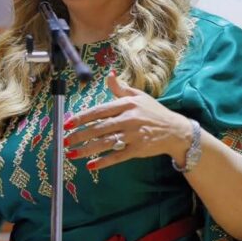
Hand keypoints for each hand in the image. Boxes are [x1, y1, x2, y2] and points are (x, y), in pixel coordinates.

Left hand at [63, 71, 191, 169]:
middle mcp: (129, 119)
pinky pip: (118, 156)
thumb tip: (108, 75)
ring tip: (72, 154)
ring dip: (87, 150)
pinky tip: (91, 165)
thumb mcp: (139, 96)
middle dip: (80, 135)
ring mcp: (133, 135)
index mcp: (126, 104)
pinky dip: (104, 161)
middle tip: (65, 140)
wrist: (175, 130)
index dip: (82, 117)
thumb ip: (120, 88)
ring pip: (106, 143)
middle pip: (99, 128)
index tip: (68, 123)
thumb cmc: (154, 112)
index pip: (100, 110)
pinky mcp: (138, 149)